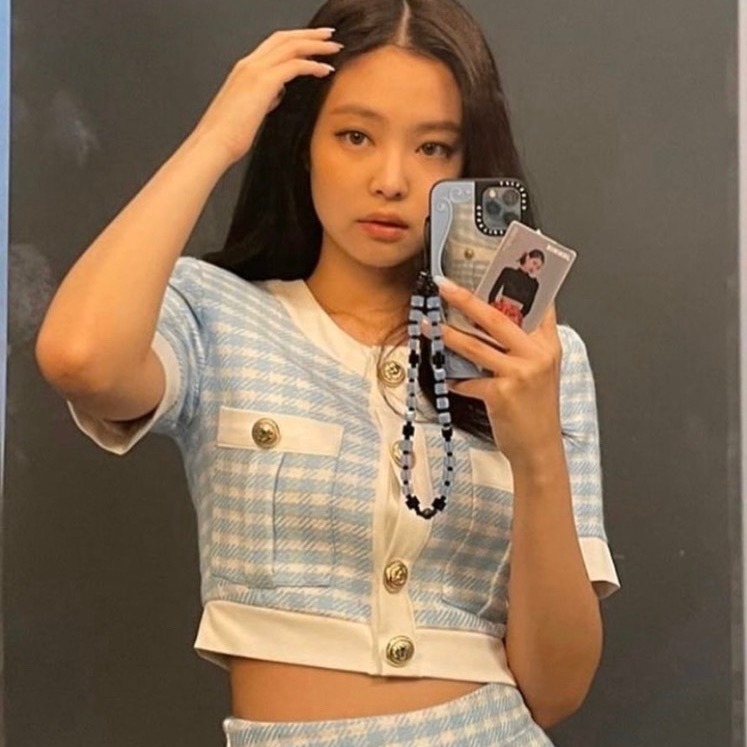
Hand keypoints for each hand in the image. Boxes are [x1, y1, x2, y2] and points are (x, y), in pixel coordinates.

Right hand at [192, 28, 341, 164]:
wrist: (213, 143)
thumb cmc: (228, 135)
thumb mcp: (249, 111)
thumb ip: (264, 99)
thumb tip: (276, 95)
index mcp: (244, 69)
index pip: (273, 45)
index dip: (295, 40)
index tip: (313, 42)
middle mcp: (249, 64)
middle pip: (284, 38)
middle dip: (309, 34)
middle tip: (329, 35)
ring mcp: (255, 70)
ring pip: (291, 46)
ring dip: (315, 45)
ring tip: (334, 48)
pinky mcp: (263, 82)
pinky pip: (294, 66)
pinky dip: (313, 65)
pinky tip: (326, 70)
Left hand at [435, 278, 562, 468]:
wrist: (540, 447)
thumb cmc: (537, 409)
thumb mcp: (541, 370)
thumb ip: (525, 344)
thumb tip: (492, 319)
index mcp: (549, 344)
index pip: (538, 303)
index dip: (518, 281)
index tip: (495, 263)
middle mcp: (537, 354)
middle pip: (497, 317)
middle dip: (466, 299)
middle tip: (445, 286)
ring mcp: (520, 373)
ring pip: (476, 346)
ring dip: (448, 334)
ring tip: (429, 325)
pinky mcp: (502, 393)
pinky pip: (469, 381)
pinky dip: (455, 380)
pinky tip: (447, 378)